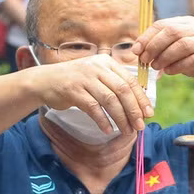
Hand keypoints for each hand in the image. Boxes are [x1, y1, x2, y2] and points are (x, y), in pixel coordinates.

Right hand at [31, 54, 153, 134]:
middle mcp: (97, 67)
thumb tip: (138, 104)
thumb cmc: (75, 81)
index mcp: (106, 62)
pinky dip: (102, 120)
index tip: (148, 113)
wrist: (45, 81)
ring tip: (126, 130)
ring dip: (120, 118)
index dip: (141, 98)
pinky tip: (107, 129)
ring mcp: (84, 78)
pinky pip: (93, 108)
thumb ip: (114, 83)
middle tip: (140, 125)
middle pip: (122, 90)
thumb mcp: (96, 75)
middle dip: (133, 110)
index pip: (130, 81)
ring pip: (109, 100)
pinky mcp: (73, 90)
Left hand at [132, 17, 193, 90]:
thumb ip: (159, 47)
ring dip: (164, 57)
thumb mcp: (175, 50)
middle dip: (153, 46)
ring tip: (156, 67)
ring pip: (182, 44)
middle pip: (171, 32)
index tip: (136, 50)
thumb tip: (137, 52)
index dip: (146, 37)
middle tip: (144, 60)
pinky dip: (176, 66)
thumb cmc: (193, 60)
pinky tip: (169, 71)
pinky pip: (191, 60)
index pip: (162, 24)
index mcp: (186, 23)